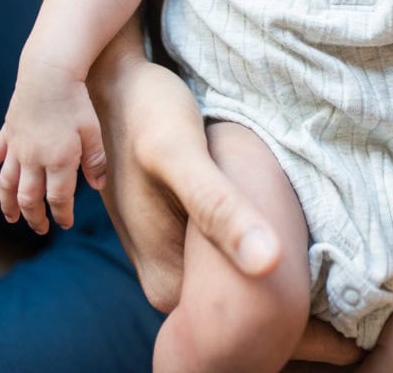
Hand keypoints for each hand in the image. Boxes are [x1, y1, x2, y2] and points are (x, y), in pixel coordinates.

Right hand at [0, 66, 105, 233]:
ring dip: (8, 204)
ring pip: (7, 184)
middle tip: (40, 229)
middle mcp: (33, 159)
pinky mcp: (8, 133)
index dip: (62, 214)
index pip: (58, 198)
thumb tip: (99, 186)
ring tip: (11, 218)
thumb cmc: (75, 101)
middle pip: (29, 197)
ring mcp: (17, 147)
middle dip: (34, 217)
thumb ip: (95, 160)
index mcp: (58, 161)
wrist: (49, 73)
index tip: (65, 224)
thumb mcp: (92, 130)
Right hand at [90, 51, 280, 312]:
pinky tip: (243, 184)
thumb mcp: (182, 154)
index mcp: (166, 283)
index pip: (238, 306)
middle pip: (235, 286)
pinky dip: (238, 218)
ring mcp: (168, 257)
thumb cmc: (148, 112)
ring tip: (256, 184)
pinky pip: (221, 240)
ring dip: (251, 229)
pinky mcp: (175, 233)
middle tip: (268, 192)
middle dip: (260, 247)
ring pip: (230, 262)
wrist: (116, 85)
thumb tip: (268, 263)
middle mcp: (163, 280)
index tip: (277, 216)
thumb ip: (219, 208)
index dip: (268, 264)